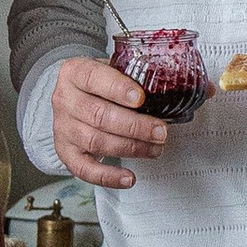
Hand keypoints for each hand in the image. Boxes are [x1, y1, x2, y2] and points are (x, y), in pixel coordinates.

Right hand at [47, 55, 167, 190]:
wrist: (72, 97)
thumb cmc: (98, 84)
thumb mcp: (113, 69)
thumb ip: (138, 77)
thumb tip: (184, 89)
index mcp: (75, 73)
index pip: (93, 77)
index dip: (118, 89)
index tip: (141, 99)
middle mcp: (65, 100)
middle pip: (98, 115)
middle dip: (134, 126)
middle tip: (159, 132)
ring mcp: (63, 128)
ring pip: (96, 141)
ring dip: (130, 148)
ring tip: (154, 149)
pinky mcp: (66, 151)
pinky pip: (84, 169)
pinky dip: (108, 176)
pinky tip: (128, 177)